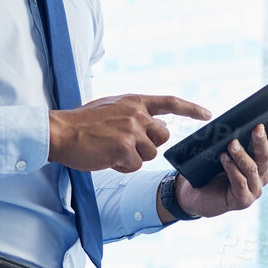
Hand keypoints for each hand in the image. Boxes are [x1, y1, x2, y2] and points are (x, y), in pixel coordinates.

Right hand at [49, 94, 209, 173]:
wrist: (60, 132)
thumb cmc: (82, 123)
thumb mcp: (111, 107)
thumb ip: (132, 114)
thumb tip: (152, 127)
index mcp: (134, 101)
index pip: (170, 102)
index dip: (191, 109)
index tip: (207, 114)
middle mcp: (137, 114)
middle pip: (163, 137)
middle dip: (149, 145)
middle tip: (125, 144)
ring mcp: (132, 131)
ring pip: (150, 154)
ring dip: (133, 158)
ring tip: (111, 150)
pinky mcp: (125, 149)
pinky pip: (136, 166)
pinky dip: (123, 166)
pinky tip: (107, 158)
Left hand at [174, 117, 267, 218]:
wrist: (197, 195)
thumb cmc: (211, 170)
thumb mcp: (226, 152)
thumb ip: (236, 142)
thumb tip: (237, 124)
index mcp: (262, 161)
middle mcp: (262, 175)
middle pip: (266, 156)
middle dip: (262, 141)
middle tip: (257, 128)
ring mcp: (254, 189)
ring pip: (252, 168)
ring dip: (242, 155)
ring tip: (232, 144)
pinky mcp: (243, 200)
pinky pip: (240, 182)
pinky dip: (232, 169)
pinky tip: (224, 158)